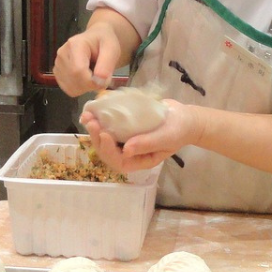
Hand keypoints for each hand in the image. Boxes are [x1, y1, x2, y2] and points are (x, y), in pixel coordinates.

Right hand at [54, 23, 119, 96]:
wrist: (96, 40)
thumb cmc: (104, 43)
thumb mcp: (112, 49)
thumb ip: (106, 65)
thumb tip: (100, 82)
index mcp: (75, 45)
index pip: (78, 70)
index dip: (92, 81)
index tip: (104, 81)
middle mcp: (62, 54)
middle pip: (74, 80)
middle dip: (91, 85)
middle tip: (101, 78)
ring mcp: (58, 64)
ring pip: (70, 87)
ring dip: (86, 88)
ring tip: (93, 75)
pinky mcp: (57, 73)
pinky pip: (69, 89)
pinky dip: (80, 89)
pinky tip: (86, 78)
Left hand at [80, 99, 199, 172]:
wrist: (184, 117)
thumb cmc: (178, 130)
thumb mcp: (166, 138)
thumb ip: (147, 144)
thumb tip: (126, 150)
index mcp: (140, 160)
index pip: (119, 162)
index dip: (108, 150)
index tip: (105, 134)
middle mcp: (130, 152)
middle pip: (108, 151)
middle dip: (97, 137)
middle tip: (91, 121)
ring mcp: (126, 139)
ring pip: (105, 138)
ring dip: (95, 128)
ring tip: (88, 115)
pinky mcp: (125, 127)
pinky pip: (110, 126)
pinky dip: (101, 119)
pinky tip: (95, 109)